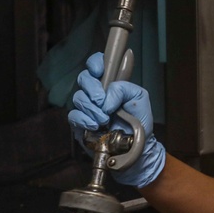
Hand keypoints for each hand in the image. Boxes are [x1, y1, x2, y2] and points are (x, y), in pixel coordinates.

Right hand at [68, 53, 165, 188]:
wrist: (137, 149)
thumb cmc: (139, 122)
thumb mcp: (140, 99)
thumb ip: (125, 88)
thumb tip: (107, 95)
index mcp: (110, 83)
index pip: (97, 64)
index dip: (95, 63)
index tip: (99, 71)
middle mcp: (97, 93)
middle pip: (84, 79)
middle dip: (92, 89)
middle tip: (102, 102)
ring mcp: (87, 109)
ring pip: (78, 98)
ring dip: (92, 108)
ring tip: (104, 119)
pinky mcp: (80, 124)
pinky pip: (73, 116)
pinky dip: (84, 119)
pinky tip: (95, 126)